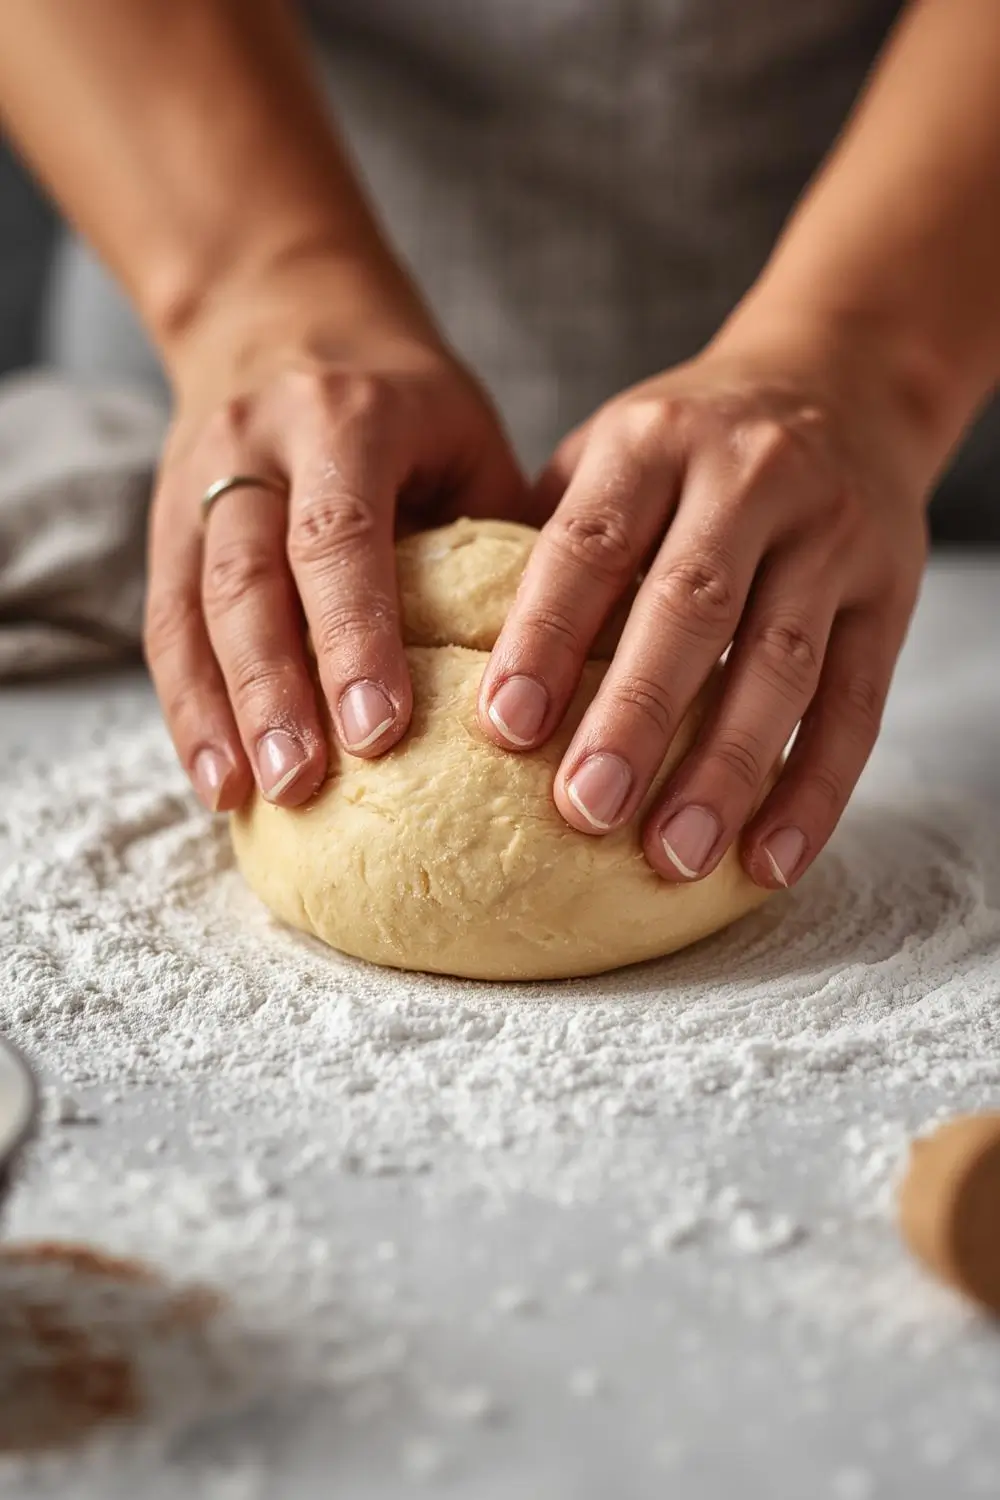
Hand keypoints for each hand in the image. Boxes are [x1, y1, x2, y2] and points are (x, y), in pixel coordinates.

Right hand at [145, 256, 527, 811]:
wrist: (279, 308)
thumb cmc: (405, 399)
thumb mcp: (466, 435)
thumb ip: (493, 534)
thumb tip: (552, 668)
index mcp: (349, 416)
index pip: (343, 532)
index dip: (356, 633)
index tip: (381, 731)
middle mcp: (257, 445)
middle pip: (251, 577)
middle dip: (274, 688)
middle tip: (302, 784)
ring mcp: (197, 483)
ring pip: (193, 606)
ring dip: (219, 710)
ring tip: (248, 796)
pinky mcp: (164, 523)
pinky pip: (165, 624)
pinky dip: (188, 706)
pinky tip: (215, 779)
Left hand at [478, 325, 933, 887]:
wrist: (846, 384)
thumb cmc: (691, 449)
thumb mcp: (615, 453)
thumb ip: (555, 540)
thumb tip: (457, 666)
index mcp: (653, 440)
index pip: (589, 545)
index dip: (545, 637)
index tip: (502, 731)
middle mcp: (749, 477)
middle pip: (691, 608)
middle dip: (636, 716)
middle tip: (585, 812)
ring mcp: (831, 535)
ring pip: (781, 664)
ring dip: (727, 770)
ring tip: (675, 857)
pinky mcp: (891, 593)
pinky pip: (857, 703)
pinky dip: (814, 789)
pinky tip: (770, 859)